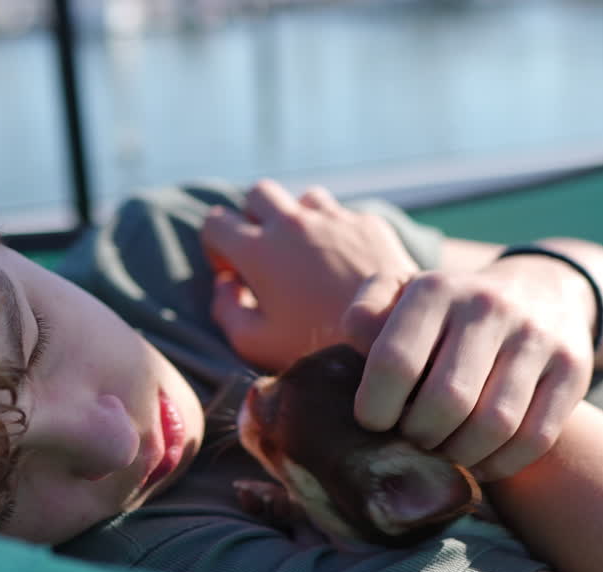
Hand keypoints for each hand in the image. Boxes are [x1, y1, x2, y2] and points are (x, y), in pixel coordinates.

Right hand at [200, 179, 417, 371]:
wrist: (386, 335)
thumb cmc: (316, 346)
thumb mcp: (255, 343)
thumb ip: (226, 311)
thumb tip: (226, 284)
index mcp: (259, 250)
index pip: (216, 223)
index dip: (217, 247)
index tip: (233, 272)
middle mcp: (294, 223)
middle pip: (258, 193)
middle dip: (254, 216)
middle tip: (266, 252)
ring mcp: (335, 219)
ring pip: (305, 198)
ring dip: (299, 219)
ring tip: (308, 254)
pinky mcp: (370, 224)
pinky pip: (345, 215)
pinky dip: (338, 232)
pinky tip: (347, 263)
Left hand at [342, 254, 597, 481]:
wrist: (543, 290)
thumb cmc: (451, 310)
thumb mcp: (402, 294)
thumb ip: (366, 315)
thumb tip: (357, 344)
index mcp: (437, 290)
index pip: (396, 361)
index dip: (377, 407)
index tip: (374, 420)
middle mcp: (489, 307)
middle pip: (448, 400)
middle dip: (420, 436)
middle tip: (413, 438)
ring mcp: (537, 337)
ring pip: (494, 424)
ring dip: (460, 454)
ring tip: (445, 449)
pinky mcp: (573, 369)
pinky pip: (535, 438)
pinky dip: (501, 463)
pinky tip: (480, 461)